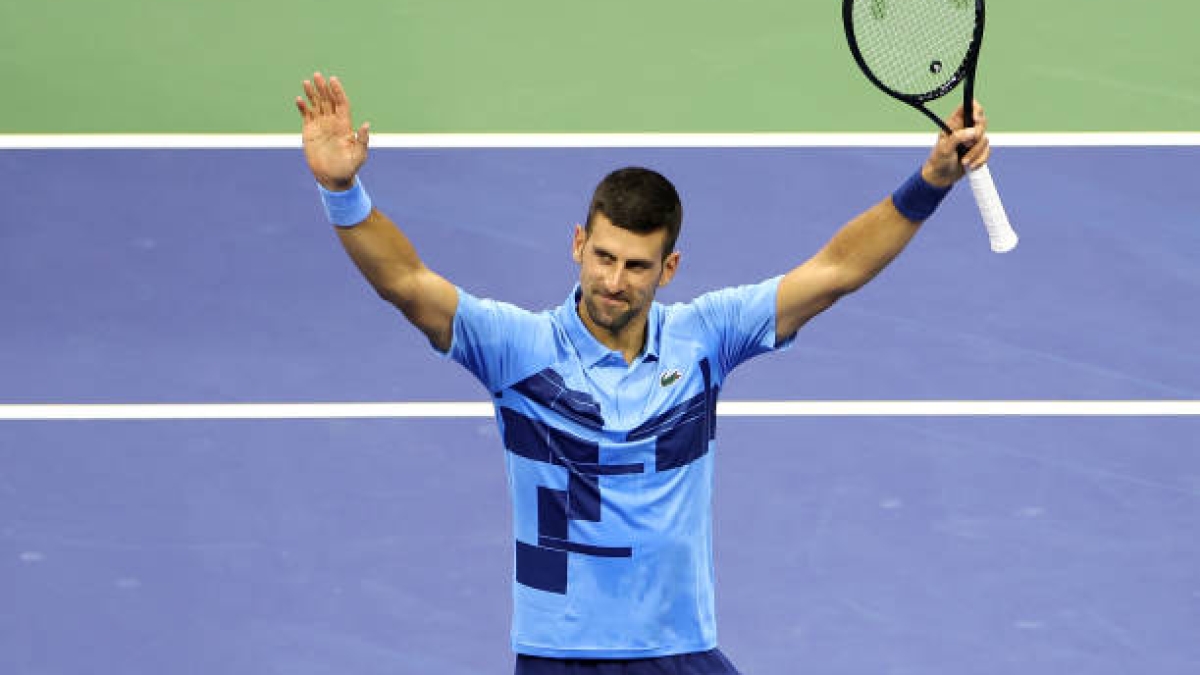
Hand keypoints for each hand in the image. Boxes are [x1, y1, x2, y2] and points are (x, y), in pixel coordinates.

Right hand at [295, 72, 369, 190]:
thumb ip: (363, 140)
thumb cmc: (349, 168)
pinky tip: (299, 99)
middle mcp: (333, 122)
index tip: (333, 80)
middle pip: (328, 100)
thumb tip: (366, 124)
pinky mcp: (310, 132)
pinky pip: (306, 116)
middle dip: (323, 88)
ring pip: (316, 105)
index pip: (341, 103)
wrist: (333, 178)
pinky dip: (303, 107)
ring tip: (307, 82)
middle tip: (317, 75)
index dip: (337, 91)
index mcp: (345, 125)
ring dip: (312, 94)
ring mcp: (321, 126)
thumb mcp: (359, 155)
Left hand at [921, 101, 990, 187]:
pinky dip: (980, 160)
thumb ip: (958, 137)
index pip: (968, 106)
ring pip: (985, 139)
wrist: (941, 178)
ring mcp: (973, 139)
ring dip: (975, 153)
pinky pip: (987, 151)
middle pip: (982, 122)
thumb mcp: (945, 148)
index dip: (975, 108)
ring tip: (964, 162)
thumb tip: (974, 132)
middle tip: (968, 145)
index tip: (976, 119)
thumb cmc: (938, 161)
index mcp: (955, 123)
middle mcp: (965, 128)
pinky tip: (970, 166)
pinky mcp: (978, 150)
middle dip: (978, 135)